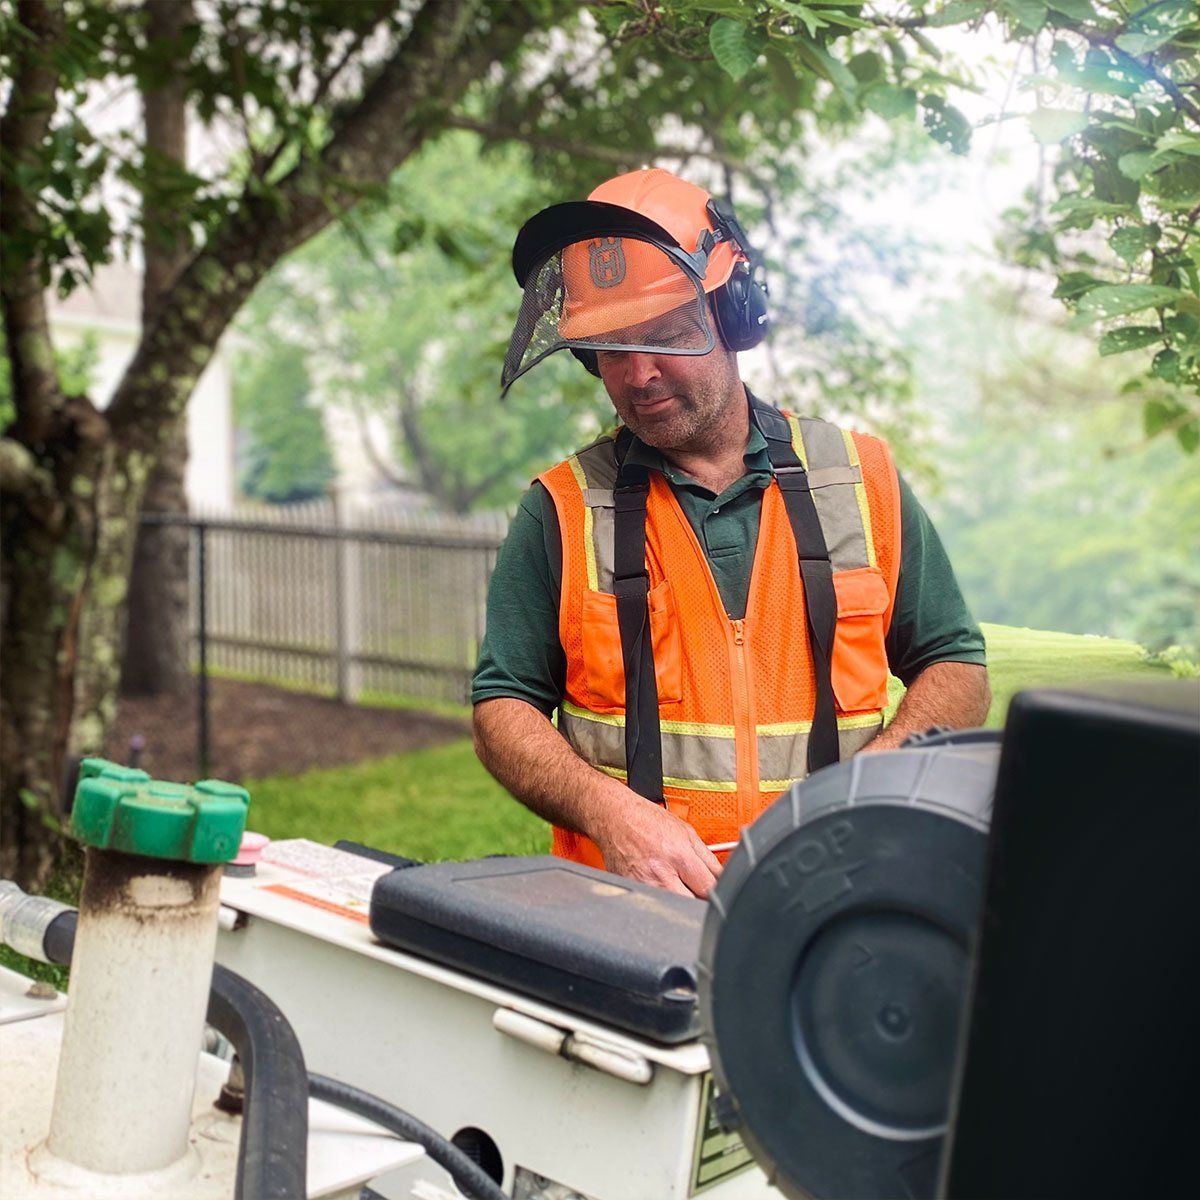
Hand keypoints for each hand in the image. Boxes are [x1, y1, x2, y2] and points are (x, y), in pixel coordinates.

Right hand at [590, 786, 722, 898]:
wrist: (616, 818)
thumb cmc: (648, 821)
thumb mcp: (686, 833)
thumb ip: (708, 859)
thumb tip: (722, 879)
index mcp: (679, 857)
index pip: (708, 889)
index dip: (715, 891)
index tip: (714, 890)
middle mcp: (661, 875)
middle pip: (692, 905)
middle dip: (698, 901)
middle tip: (697, 891)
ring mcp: (645, 886)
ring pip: (673, 909)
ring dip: (680, 902)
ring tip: (677, 887)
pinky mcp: (632, 892)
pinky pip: (654, 904)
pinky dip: (661, 900)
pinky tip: (659, 886)